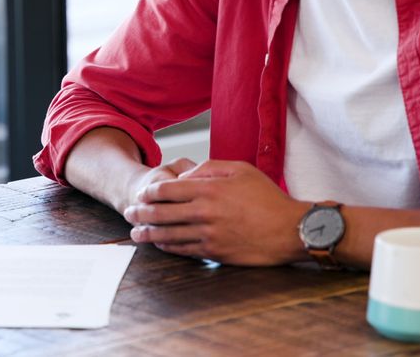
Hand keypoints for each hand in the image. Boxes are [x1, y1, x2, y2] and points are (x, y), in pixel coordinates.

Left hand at [123, 160, 308, 265]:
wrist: (290, 230)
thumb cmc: (267, 198)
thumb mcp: (240, 169)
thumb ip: (208, 167)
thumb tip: (183, 175)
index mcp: (209, 189)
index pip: (167, 190)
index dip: (149, 193)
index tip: (142, 195)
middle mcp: (205, 212)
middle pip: (161, 213)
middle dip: (140, 213)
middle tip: (129, 213)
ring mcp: (208, 234)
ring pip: (168, 234)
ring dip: (147, 233)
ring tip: (135, 233)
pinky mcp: (214, 252)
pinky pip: (183, 249)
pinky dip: (167, 246)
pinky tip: (159, 244)